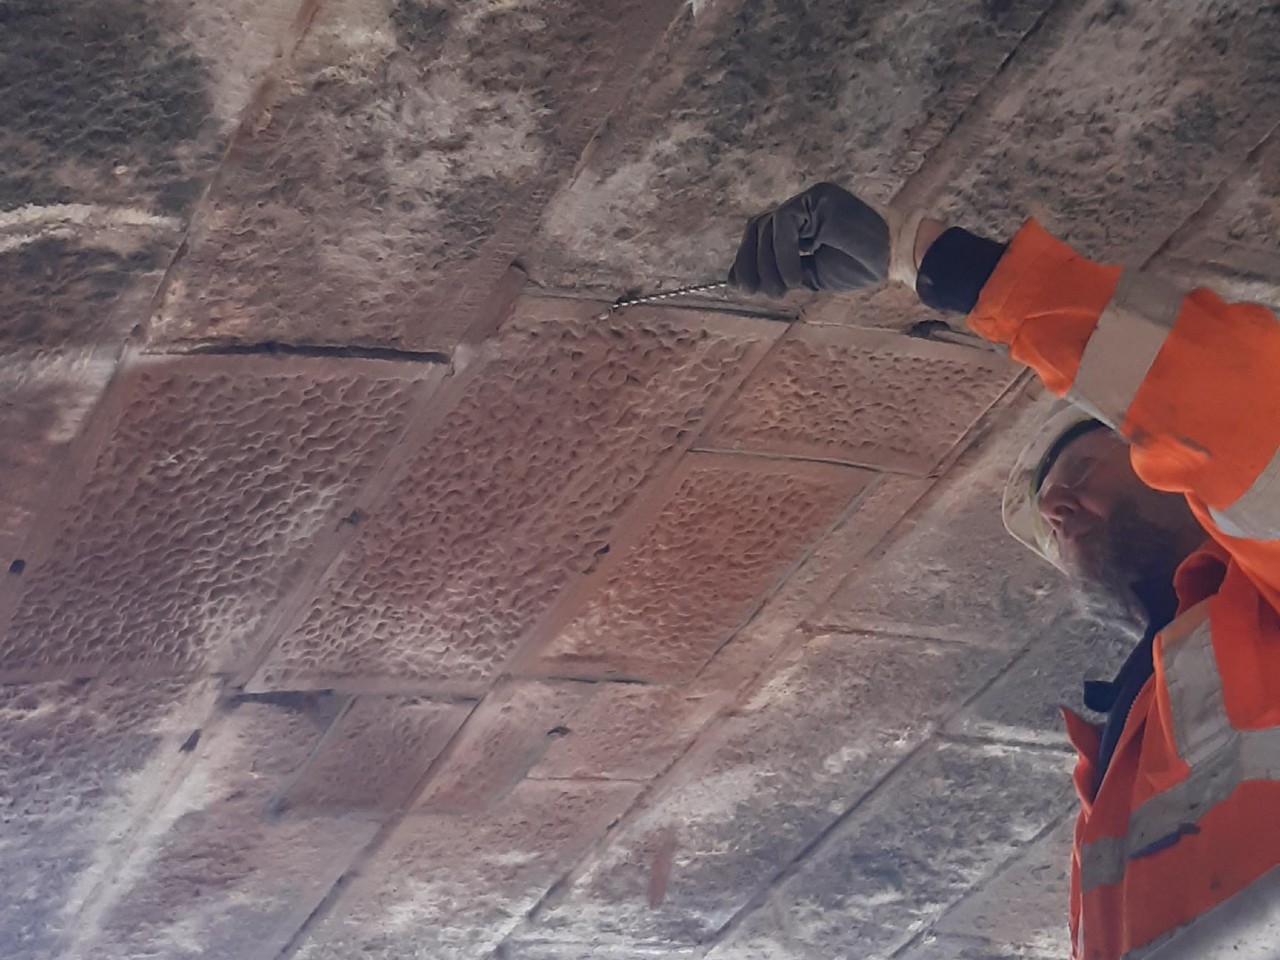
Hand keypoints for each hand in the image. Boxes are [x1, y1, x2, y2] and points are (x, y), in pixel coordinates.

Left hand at [727, 182, 889, 297]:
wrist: (892, 259)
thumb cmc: (858, 266)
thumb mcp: (808, 275)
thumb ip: (777, 273)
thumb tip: (738, 281)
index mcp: (801, 221)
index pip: (761, 233)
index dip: (747, 259)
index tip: (744, 286)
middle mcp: (803, 206)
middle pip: (757, 227)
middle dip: (749, 263)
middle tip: (756, 291)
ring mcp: (810, 199)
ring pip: (767, 227)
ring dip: (768, 266)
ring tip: (784, 290)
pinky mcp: (818, 198)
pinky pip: (784, 223)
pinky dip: (783, 255)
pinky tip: (798, 277)